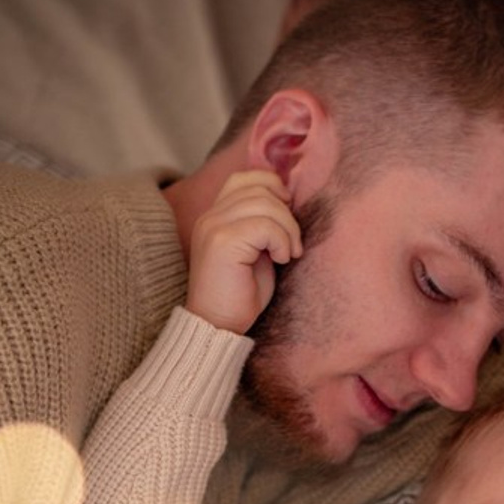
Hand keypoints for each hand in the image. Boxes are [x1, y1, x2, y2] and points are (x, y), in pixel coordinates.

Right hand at [186, 170, 301, 335]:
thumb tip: (289, 200)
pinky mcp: (222, 241)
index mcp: (216, 215)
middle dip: (287, 214)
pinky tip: (281, 260)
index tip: (288, 215)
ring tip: (288, 254)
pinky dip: (282, 241)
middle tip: (293, 245)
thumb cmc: (242, 294)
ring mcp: (214, 226)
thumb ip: (265, 224)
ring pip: (266, 204)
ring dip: (288, 230)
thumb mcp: (257, 251)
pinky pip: (265, 225)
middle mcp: (210, 215)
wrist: (219, 325)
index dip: (273, 188)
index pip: (244, 178)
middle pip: (260, 188)